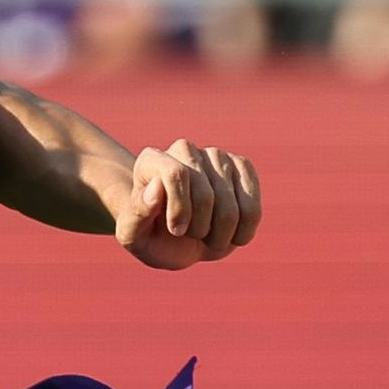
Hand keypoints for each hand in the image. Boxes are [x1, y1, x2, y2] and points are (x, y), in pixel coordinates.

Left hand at [114, 140, 260, 270]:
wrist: (178, 239)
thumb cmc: (152, 237)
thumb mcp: (134, 236)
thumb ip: (137, 214)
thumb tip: (158, 187)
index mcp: (151, 161)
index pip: (175, 174)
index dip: (180, 210)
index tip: (176, 230)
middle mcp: (184, 150)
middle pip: (205, 193)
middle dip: (200, 228)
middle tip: (190, 235)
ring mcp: (216, 156)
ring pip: (232, 205)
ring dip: (221, 234)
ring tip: (208, 236)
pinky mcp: (242, 167)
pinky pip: (253, 205)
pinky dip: (244, 230)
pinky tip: (232, 234)